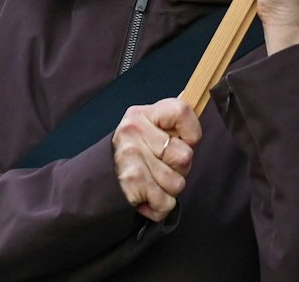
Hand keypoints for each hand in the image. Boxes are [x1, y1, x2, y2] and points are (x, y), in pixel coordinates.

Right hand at [112, 98, 200, 221]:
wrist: (100, 180)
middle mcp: (133, 131)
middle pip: (185, 156)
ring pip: (177, 183)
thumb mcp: (149, 129)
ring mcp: (131, 156)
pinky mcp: (131, 183)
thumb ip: (172, 120)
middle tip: (163, 165)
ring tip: (154, 181)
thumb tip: (199, 93)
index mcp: (142, 114)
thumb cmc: (136, 153)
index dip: (192, 132)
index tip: (185, 140)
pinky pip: (166, 202)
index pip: (182, 111)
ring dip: (170, 189)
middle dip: (181, 168)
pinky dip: (161, 205)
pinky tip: (149, 196)